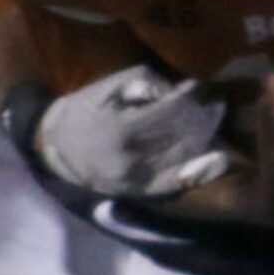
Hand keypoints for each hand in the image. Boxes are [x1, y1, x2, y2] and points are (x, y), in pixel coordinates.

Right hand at [36, 63, 228, 197]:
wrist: (57, 146)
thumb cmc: (84, 110)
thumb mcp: (109, 86)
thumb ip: (144, 82)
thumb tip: (175, 91)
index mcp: (123, 129)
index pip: (172, 111)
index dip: (192, 98)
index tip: (203, 88)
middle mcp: (133, 159)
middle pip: (183, 135)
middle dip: (204, 118)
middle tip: (216, 105)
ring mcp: (138, 179)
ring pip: (183, 158)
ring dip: (205, 139)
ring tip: (215, 122)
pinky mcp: (140, 191)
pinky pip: (175, 184)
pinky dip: (198, 172)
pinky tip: (216, 161)